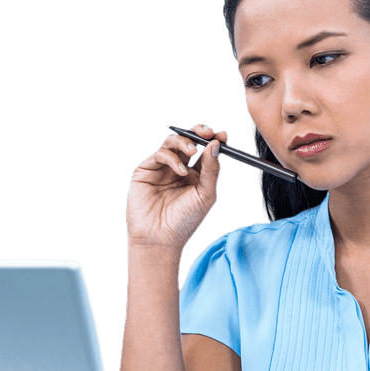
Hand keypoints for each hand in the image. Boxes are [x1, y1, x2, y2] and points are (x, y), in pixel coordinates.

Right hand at [125, 123, 227, 250]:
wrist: (160, 238)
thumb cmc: (185, 221)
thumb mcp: (206, 195)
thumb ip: (212, 170)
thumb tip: (216, 144)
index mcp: (196, 175)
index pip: (206, 151)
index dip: (214, 140)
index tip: (222, 135)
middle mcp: (179, 168)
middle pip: (189, 141)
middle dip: (199, 132)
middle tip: (208, 133)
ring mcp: (162, 168)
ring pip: (173, 142)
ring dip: (185, 142)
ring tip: (193, 151)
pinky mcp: (146, 169)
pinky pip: (160, 154)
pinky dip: (172, 157)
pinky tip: (180, 170)